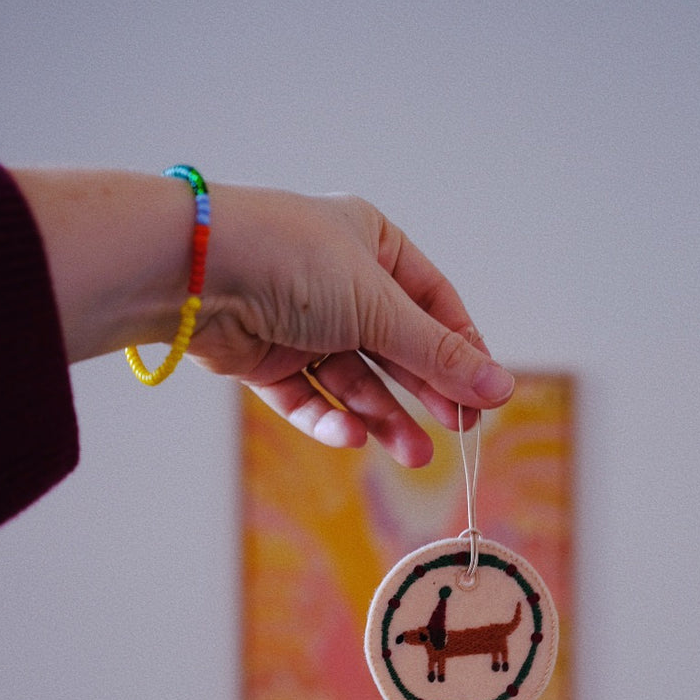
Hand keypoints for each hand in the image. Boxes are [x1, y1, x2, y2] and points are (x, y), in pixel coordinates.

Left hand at [191, 185, 514, 465]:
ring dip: (383, 417)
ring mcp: (299, 322)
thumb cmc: (293, 263)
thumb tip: (502, 389)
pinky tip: (350, 436)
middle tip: (458, 432)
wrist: (196, 271)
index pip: (433, 304)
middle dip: (424, 392)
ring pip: (353, 380)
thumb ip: (440, 356)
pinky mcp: (265, 359)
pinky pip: (308, 397)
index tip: (485, 395)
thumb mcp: (381, 309)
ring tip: (413, 456)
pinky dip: (328, 418)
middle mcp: (337, 281)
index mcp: (372, 244)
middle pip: (395, 348)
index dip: (461, 351)